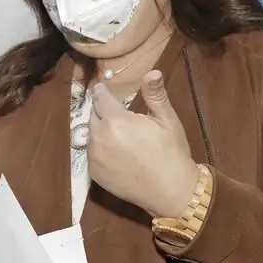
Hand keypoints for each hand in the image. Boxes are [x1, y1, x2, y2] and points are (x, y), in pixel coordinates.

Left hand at [88, 71, 198, 218]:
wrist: (170, 191)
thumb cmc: (171, 153)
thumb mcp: (167, 121)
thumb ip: (155, 95)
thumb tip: (152, 71)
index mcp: (116, 121)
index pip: (100, 99)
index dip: (102, 92)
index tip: (102, 88)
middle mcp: (99, 137)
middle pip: (93, 116)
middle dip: (101, 111)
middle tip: (113, 112)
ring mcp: (94, 158)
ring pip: (90, 135)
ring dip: (99, 130)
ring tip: (114, 132)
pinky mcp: (94, 174)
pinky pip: (91, 154)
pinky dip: (99, 149)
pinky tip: (113, 152)